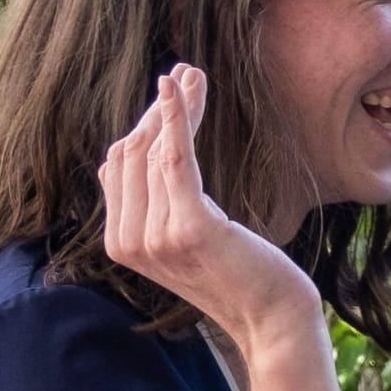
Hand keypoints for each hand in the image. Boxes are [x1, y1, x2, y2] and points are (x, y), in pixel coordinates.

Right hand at [99, 63, 320, 349]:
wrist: (271, 317)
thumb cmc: (238, 271)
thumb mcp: (187, 236)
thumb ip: (157, 202)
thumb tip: (132, 150)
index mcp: (120, 243)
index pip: (119, 166)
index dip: (145, 124)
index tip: (172, 93)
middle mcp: (128, 241)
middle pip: (132, 153)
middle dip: (160, 110)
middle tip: (188, 74)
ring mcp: (154, 237)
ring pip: (155, 151)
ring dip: (176, 106)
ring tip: (195, 74)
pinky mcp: (188, 228)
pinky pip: (174, 160)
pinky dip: (175, 119)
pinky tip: (180, 88)